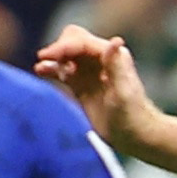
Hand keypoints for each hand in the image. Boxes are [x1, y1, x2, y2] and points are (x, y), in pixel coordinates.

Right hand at [34, 26, 154, 145]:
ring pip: (66, 55)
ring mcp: (90, 72)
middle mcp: (101, 59)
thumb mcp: (123, 92)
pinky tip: (41, 71)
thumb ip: (116, 67)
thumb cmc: (132, 116)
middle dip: (58, 48)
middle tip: (45, 60)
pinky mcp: (81, 85)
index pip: (82, 41)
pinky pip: (62, 71)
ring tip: (42, 68)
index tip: (46, 56)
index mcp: (113, 56)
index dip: (62, 46)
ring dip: (53, 59)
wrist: (135, 137)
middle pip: (73, 41)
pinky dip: (52, 69)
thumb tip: (116, 40)